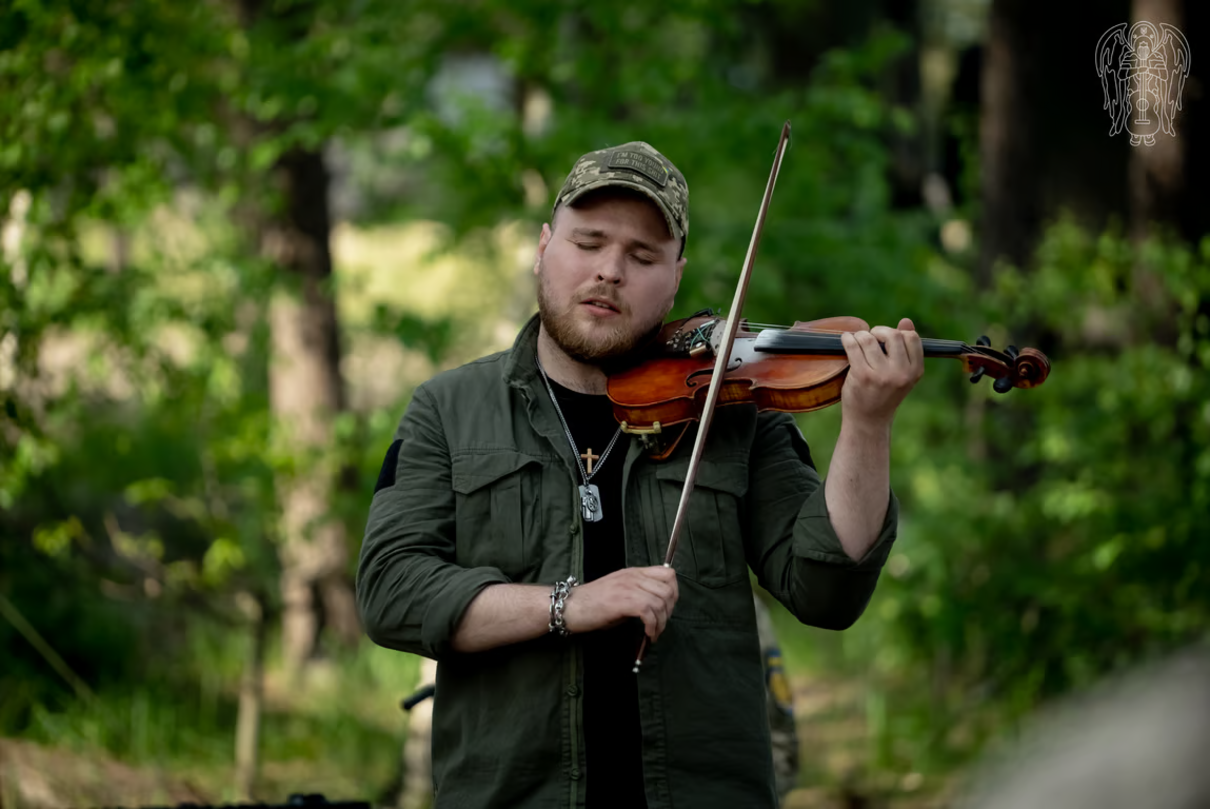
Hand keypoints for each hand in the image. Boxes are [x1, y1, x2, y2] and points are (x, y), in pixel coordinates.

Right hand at [563, 565, 678, 641]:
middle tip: (661, 624)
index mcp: (633, 572)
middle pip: (668, 588)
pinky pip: (649, 611)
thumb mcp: (619, 591)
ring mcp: (628, 587)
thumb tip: (656, 608)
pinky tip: (648, 633)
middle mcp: (633, 576)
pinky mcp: (622, 601)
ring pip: (660, 601)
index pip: (667, 573)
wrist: (569, 606)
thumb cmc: (592, 603)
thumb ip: (637, 593)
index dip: (674, 592)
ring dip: (662, 622)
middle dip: (670, 610)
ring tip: (654, 633)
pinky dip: (653, 625)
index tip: (667, 609)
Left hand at [839, 317, 923, 425]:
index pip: (911, 337)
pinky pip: (853, 346)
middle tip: (870, 337)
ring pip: (869, 339)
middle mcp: (901, 373)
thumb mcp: (902, 373)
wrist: (869, 420)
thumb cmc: (884, 393)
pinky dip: (848, 339)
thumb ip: (905, 348)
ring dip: (860, 335)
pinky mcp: (862, 376)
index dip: (897, 332)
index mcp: (915, 371)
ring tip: (857, 341)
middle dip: (878, 331)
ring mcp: (882, 375)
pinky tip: (846, 340)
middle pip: (892, 335)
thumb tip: (906, 321)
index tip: (886, 339)